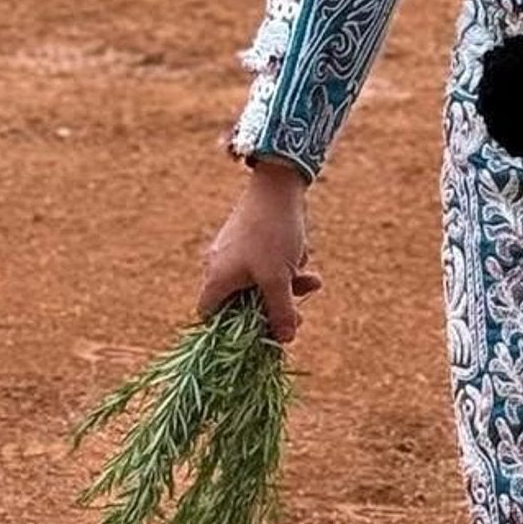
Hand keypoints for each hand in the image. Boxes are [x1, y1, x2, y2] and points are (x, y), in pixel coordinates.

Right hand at [198, 160, 323, 343]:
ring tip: (313, 281)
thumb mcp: (279, 279)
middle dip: (274, 308)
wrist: (280, 182)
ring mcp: (235, 251)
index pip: (209, 316)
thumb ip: (280, 312)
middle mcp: (220, 266)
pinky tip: (306, 258)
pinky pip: (267, 263)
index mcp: (216, 278)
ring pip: (260, 282)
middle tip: (298, 317)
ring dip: (288, 286)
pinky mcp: (252, 238)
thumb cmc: (273, 234)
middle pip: (242, 303)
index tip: (255, 337)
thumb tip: (285, 340)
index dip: (228, 332)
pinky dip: (286, 266)